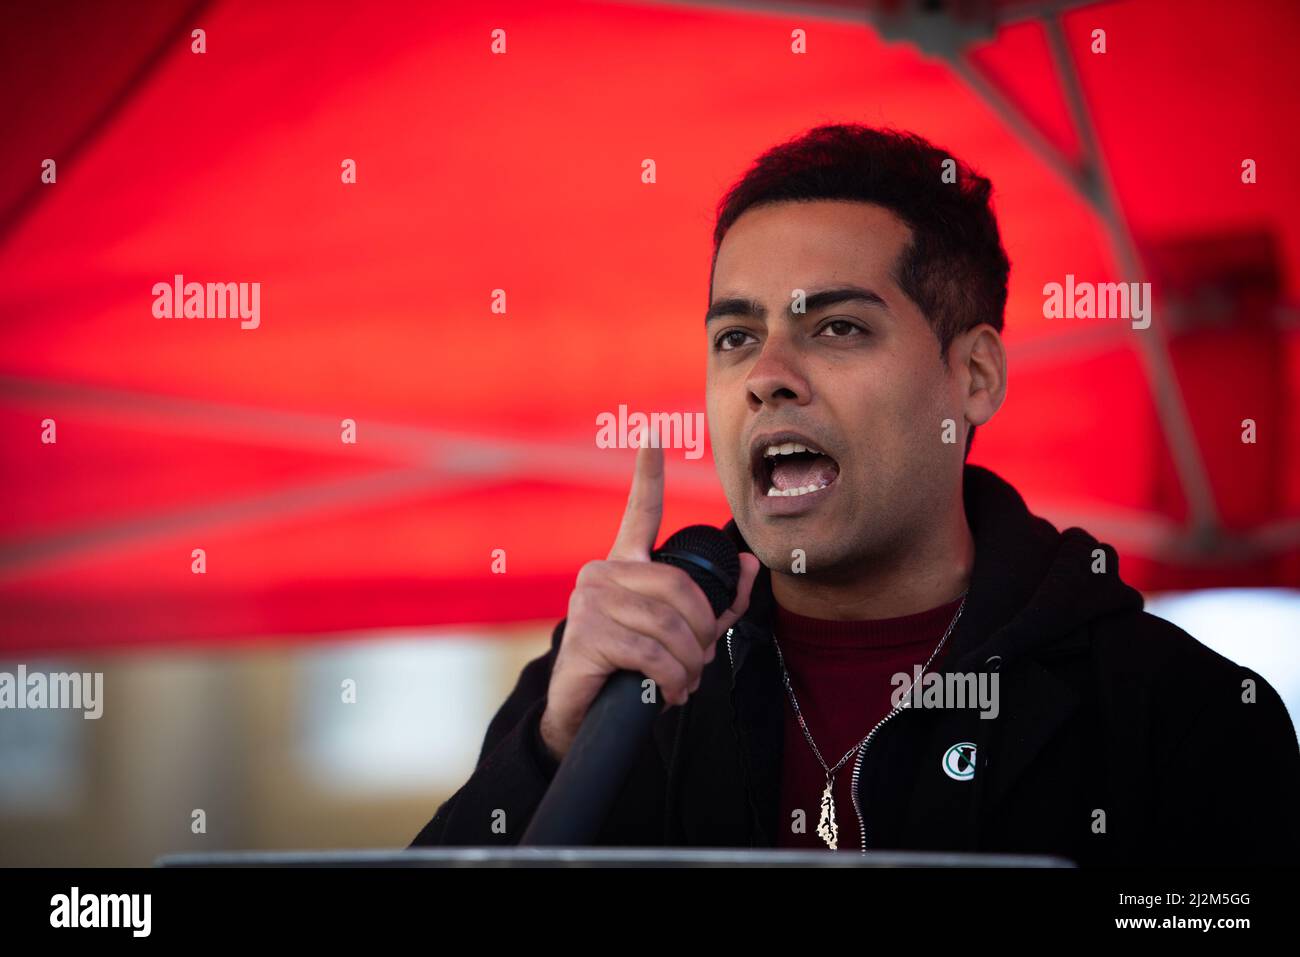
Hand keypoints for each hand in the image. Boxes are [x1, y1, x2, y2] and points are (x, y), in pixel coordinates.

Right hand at [539, 427, 759, 760]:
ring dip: (688, 663)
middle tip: (699, 663)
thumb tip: (754, 565)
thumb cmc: (632, 669)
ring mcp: (589, 602)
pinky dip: (670, 678)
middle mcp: (601, 573)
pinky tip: (668, 693)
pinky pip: (650, 653)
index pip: (639, 513)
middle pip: (679, 588)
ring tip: (682, 682)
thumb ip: (718, 602)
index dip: (648, 476)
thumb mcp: (682, 634)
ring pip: (668, 624)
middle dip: (701, 632)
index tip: (653, 437)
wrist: (583, 715)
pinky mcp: (585, 636)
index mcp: (624, 565)